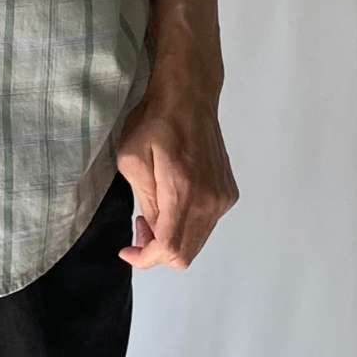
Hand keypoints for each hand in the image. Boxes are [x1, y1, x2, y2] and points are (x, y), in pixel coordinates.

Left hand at [115, 84, 238, 268]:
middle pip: (185, 254)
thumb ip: (145, 200)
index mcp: (184, 191)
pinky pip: (206, 226)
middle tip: (139, 225)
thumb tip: (154, 230)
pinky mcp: (229, 194)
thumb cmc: (154, 123)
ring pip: (196, 243)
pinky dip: (187, 226)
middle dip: (156, 251)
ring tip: (154, 211)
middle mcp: (210, 200)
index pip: (169, 249)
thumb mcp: (132, 160)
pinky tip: (173, 202)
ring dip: (172, 239)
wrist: (189, 98)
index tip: (127, 250)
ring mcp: (223, 198)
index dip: (145, 259)